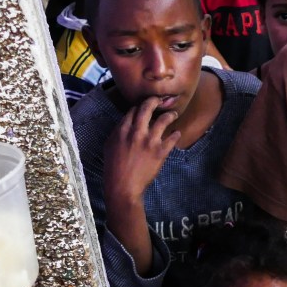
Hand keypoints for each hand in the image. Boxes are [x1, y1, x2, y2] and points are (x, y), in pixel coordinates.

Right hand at [102, 96, 179, 210]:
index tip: (144, 106)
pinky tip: (177, 134)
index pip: (133, 111)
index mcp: (122, 130)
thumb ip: (118, 132)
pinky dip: (176, 135)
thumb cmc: (113, 167)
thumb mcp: (109, 146)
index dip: (139, 106)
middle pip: (147, 109)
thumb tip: (126, 123)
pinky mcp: (160, 152)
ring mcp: (149, 141)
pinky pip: (172, 139)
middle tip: (160, 100)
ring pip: (163, 121)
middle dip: (154, 101)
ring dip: (170, 115)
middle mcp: (136, 132)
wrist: (123, 186)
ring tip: (174, 114)